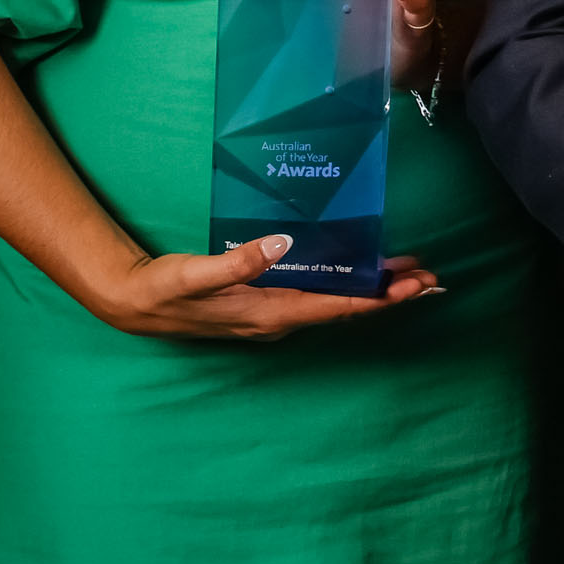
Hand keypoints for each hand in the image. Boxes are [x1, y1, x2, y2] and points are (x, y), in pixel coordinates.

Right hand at [88, 233, 441, 339]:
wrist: (132, 304)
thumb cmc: (163, 290)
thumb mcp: (194, 275)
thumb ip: (236, 263)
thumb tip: (282, 244)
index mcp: (268, 314)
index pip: (335, 307)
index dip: (377, 297)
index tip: (414, 286)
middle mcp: (277, 319)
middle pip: (344, 307)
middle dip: (389, 292)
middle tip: (432, 275)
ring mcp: (272, 314)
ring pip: (334, 302)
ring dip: (372, 287)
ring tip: (410, 270)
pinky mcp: (265, 303)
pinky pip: (316, 295)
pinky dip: (345, 283)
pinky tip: (358, 267)